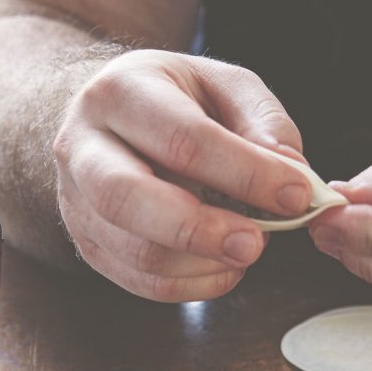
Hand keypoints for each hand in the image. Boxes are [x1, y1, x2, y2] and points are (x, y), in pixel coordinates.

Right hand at [54, 49, 313, 300]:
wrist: (106, 118)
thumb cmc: (172, 99)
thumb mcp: (222, 85)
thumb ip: (263, 123)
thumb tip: (294, 173)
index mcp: (120, 92)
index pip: (184, 140)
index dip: (246, 173)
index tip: (296, 196)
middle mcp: (83, 147)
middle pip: (130, 200)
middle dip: (202, 230)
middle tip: (257, 245)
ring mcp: (75, 201)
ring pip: (135, 251)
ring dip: (202, 263)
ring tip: (245, 250)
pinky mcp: (88, 243)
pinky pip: (138, 281)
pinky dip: (190, 285)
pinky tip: (222, 267)